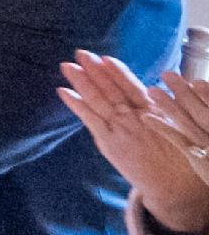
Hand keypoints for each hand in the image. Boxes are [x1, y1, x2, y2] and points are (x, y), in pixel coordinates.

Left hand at [61, 53, 208, 232]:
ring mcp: (121, 129)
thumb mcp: (175, 125)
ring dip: (81, 81)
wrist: (173, 187)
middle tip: (80, 52)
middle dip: (95, 70)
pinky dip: (76, 104)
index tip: (105, 57)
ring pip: (98, 101)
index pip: (132, 86)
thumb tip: (164, 86)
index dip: (117, 71)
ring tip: (67, 66)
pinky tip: (63, 91)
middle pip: (111, 89)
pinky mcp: (109, 143)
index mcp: (153, 110)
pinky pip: (90, 120)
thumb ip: (164, 106)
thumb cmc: (177, 154)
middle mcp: (135, 117)